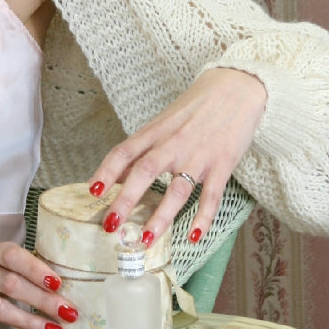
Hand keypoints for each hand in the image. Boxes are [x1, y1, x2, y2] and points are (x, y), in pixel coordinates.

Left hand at [88, 68, 266, 246]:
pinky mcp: (222, 165)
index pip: (124, 151)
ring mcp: (199, 155)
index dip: (106, 171)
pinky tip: (194, 237)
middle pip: (145, 171)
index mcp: (156, 132)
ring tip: (146, 240)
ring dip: (161, 217)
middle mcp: (174, 144)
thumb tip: (118, 175)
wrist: (236, 88)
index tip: (92, 191)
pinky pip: (211, 196)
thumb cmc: (196, 107)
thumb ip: (142, 148)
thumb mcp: (164, 122)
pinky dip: (203, 218)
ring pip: (177, 189)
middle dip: (126, 200)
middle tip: (111, 224)